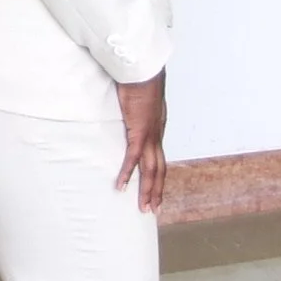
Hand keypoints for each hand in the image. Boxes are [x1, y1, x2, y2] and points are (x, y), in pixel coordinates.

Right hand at [114, 70, 166, 212]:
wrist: (143, 71)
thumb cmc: (138, 80)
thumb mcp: (138, 100)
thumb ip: (134, 108)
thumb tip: (127, 109)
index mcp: (157, 129)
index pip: (159, 158)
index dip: (159, 176)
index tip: (156, 190)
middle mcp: (156, 136)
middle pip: (159, 170)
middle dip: (157, 191)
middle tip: (154, 209)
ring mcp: (149, 136)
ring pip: (150, 170)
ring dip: (147, 191)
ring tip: (143, 208)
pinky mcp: (139, 132)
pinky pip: (132, 159)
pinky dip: (126, 174)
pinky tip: (120, 187)